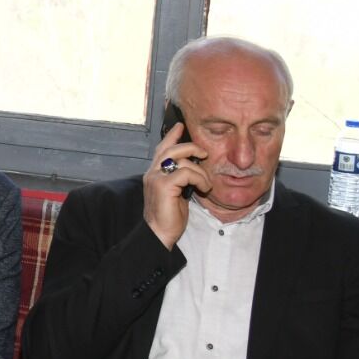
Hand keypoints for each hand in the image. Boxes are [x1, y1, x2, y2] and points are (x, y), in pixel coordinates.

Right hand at [143, 123, 209, 247]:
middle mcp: (152, 172)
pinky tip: (204, 189)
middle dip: (191, 147)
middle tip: (205, 153)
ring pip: (182, 160)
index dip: (172, 136)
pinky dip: (200, 179)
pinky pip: (187, 173)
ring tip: (206, 184)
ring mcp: (156, 178)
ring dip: (201, 171)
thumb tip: (194, 167)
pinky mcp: (164, 185)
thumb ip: (180, 178)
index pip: (162, 148)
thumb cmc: (169, 217)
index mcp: (154, 173)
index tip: (181, 125)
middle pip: (172, 148)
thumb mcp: (176, 193)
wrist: (159, 234)